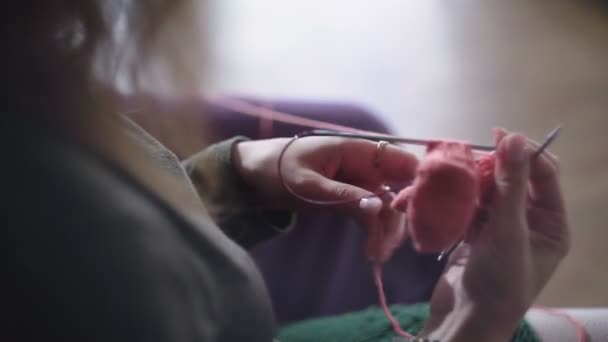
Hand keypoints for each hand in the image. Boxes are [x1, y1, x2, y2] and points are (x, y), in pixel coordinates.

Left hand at [233, 136, 417, 260]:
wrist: (250, 177)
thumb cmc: (277, 169)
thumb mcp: (308, 184)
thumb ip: (344, 195)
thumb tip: (379, 208)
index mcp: (356, 150)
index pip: (400, 160)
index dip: (416, 183)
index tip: (418, 212)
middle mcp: (364, 166)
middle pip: (397, 189)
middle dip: (398, 218)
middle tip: (388, 247)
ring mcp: (358, 183)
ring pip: (386, 207)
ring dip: (387, 231)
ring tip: (377, 255)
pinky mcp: (349, 199)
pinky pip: (370, 215)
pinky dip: (374, 233)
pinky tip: (372, 252)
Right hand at [420, 132, 569, 340]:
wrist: (464, 320)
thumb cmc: (497, 281)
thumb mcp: (509, 231)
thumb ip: (512, 184)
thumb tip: (515, 137)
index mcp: (552, 225)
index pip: (545, 176)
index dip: (525, 153)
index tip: (498, 135)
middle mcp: (530, 224)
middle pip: (515, 180)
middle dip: (495, 167)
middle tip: (470, 155)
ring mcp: (500, 229)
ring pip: (490, 191)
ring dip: (474, 181)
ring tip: (455, 173)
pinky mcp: (475, 235)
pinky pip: (471, 206)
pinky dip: (461, 198)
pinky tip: (448, 191)